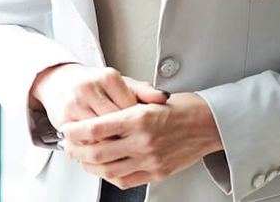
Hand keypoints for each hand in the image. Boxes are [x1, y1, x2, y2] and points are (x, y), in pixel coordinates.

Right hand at [29, 63, 168, 132]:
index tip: (142, 129)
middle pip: (113, 122)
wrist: (60, 82)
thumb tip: (164, 97)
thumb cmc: (95, 85)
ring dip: (109, 144)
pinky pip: (83, 141)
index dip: (137, 121)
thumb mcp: (121, 84)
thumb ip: (143, 91)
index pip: (129, 106)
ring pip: (98, 134)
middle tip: (133, 142)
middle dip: (124, 134)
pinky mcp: (62, 119)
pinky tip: (101, 146)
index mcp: (107, 76)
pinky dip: (93, 146)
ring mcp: (74, 104)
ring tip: (119, 147)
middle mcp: (88, 88)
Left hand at [61, 92, 223, 188]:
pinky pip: (125, 180)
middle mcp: (144, 141)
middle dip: (76, 150)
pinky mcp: (157, 172)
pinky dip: (109, 176)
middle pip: (97, 152)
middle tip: (68, 145)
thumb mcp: (153, 99)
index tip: (67, 129)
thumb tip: (100, 118)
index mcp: (141, 118)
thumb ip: (126, 109)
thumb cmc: (186, 108)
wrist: (212, 124)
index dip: (76, 131)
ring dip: (89, 165)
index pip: (97, 128)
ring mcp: (150, 160)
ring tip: (82, 157)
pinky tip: (104, 168)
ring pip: (107, 169)